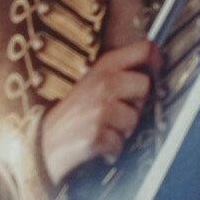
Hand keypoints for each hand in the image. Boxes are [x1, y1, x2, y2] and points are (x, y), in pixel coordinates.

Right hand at [35, 39, 158, 183]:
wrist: (43, 142)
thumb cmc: (73, 113)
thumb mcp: (92, 81)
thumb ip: (119, 72)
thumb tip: (152, 70)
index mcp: (105, 66)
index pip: (144, 49)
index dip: (156, 60)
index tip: (155, 71)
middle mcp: (104, 83)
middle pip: (145, 86)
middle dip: (136, 103)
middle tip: (118, 111)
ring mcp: (100, 109)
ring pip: (134, 119)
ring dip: (122, 130)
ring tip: (104, 128)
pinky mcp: (97, 134)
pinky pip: (120, 143)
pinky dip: (111, 150)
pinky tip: (98, 144)